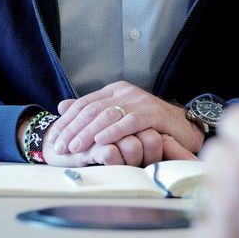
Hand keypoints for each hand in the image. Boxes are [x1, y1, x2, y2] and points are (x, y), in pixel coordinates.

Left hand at [50, 81, 202, 158]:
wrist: (184, 129)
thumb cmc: (149, 127)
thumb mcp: (117, 117)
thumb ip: (92, 112)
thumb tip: (61, 106)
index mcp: (114, 90)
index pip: (84, 104)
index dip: (67, 122)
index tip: (54, 139)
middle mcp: (125, 92)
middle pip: (92, 109)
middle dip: (73, 129)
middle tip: (59, 146)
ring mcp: (140, 100)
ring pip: (107, 115)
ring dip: (88, 132)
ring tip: (75, 147)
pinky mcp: (153, 112)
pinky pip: (130, 121)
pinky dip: (113, 131)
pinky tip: (101, 141)